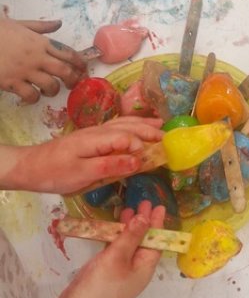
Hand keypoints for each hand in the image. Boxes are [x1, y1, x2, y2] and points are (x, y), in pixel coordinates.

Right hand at [0, 18, 85, 103]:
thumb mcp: (20, 24)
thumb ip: (41, 26)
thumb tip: (59, 23)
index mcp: (40, 42)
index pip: (68, 53)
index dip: (79, 63)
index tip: (83, 69)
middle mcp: (36, 57)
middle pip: (64, 71)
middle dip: (73, 80)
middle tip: (72, 85)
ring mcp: (24, 70)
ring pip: (50, 85)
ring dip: (53, 90)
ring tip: (49, 91)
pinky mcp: (11, 82)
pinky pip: (30, 95)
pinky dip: (34, 98)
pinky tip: (31, 96)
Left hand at [8, 116, 163, 193]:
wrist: (29, 167)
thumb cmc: (54, 173)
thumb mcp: (82, 173)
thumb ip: (111, 165)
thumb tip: (138, 160)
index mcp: (97, 139)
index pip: (127, 138)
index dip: (143, 147)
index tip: (158, 157)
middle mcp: (99, 131)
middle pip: (130, 126)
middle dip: (150, 131)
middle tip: (169, 138)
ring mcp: (96, 132)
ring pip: (125, 123)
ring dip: (144, 124)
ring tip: (162, 126)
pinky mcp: (93, 137)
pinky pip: (118, 126)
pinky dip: (133, 125)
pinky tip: (138, 127)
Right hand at [58, 201, 165, 297]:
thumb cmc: (100, 285)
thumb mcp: (117, 257)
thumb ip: (131, 236)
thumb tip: (145, 218)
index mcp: (145, 267)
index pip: (155, 241)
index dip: (157, 223)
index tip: (158, 207)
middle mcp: (137, 269)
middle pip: (144, 241)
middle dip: (143, 222)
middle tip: (143, 202)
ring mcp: (122, 271)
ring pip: (130, 244)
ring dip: (129, 228)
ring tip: (128, 209)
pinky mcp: (108, 272)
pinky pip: (117, 250)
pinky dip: (117, 237)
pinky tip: (113, 226)